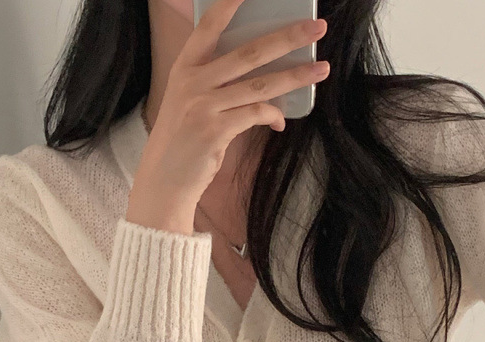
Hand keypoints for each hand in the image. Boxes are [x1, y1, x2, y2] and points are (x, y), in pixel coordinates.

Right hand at [128, 0, 329, 232]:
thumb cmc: (181, 141)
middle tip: (317, 27)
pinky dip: (273, 115)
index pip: (209, 27)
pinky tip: (281, 121)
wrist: (164, 180)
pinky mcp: (215, 131)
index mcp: (184, 69)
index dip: (229, 4)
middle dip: (287, 38)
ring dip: (295, 76)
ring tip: (321, 69)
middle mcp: (192, 83)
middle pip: (248, 52)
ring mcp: (203, 107)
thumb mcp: (188, 103)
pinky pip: (256, 114)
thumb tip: (261, 78)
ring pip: (260, 84)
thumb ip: (215, 84)